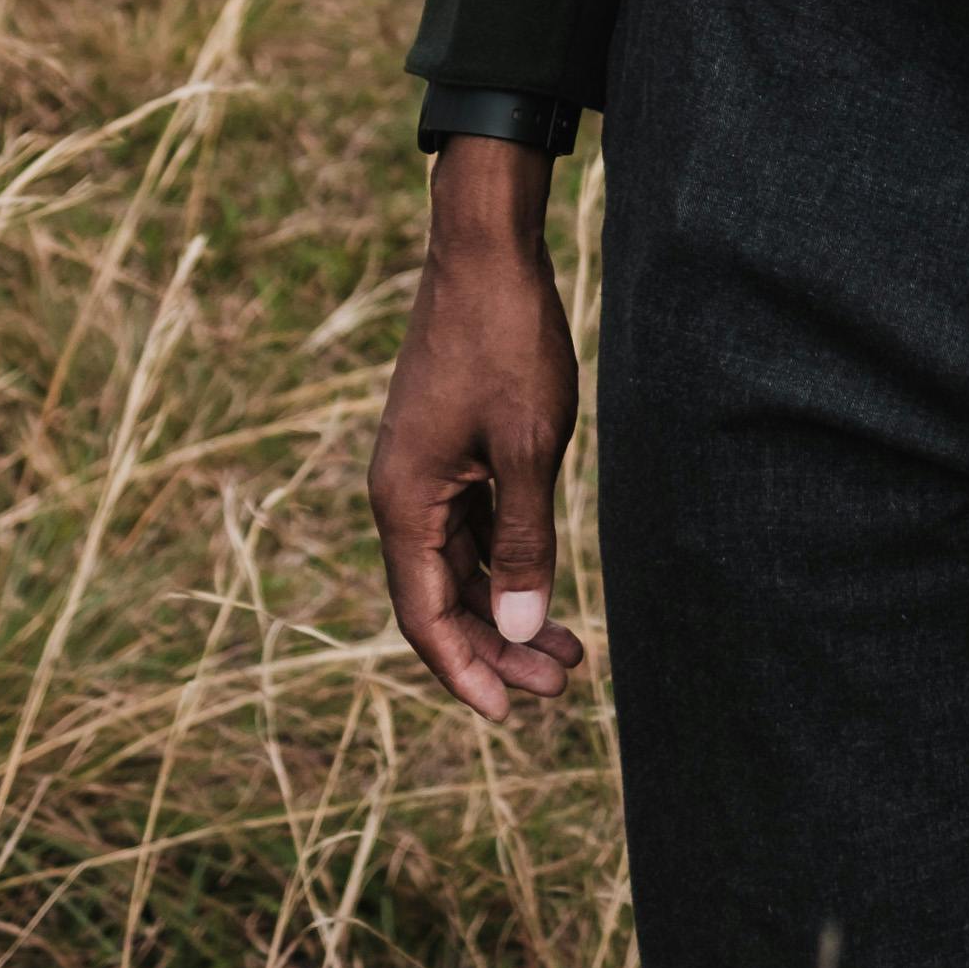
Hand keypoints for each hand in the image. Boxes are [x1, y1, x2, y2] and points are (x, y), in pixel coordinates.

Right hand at [368, 137, 587, 726]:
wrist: (485, 252)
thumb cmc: (507, 343)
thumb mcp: (528, 448)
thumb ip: (523, 540)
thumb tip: (516, 627)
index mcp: (403, 502)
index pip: (424, 615)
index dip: (465, 670)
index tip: (511, 716)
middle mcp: (401, 495)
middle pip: (442, 598)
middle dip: (498, 647)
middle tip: (563, 684)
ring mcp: (423, 471)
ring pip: (459, 566)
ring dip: (506, 608)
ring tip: (567, 651)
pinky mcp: (449, 449)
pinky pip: (470, 527)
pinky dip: (505, 561)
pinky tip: (544, 583)